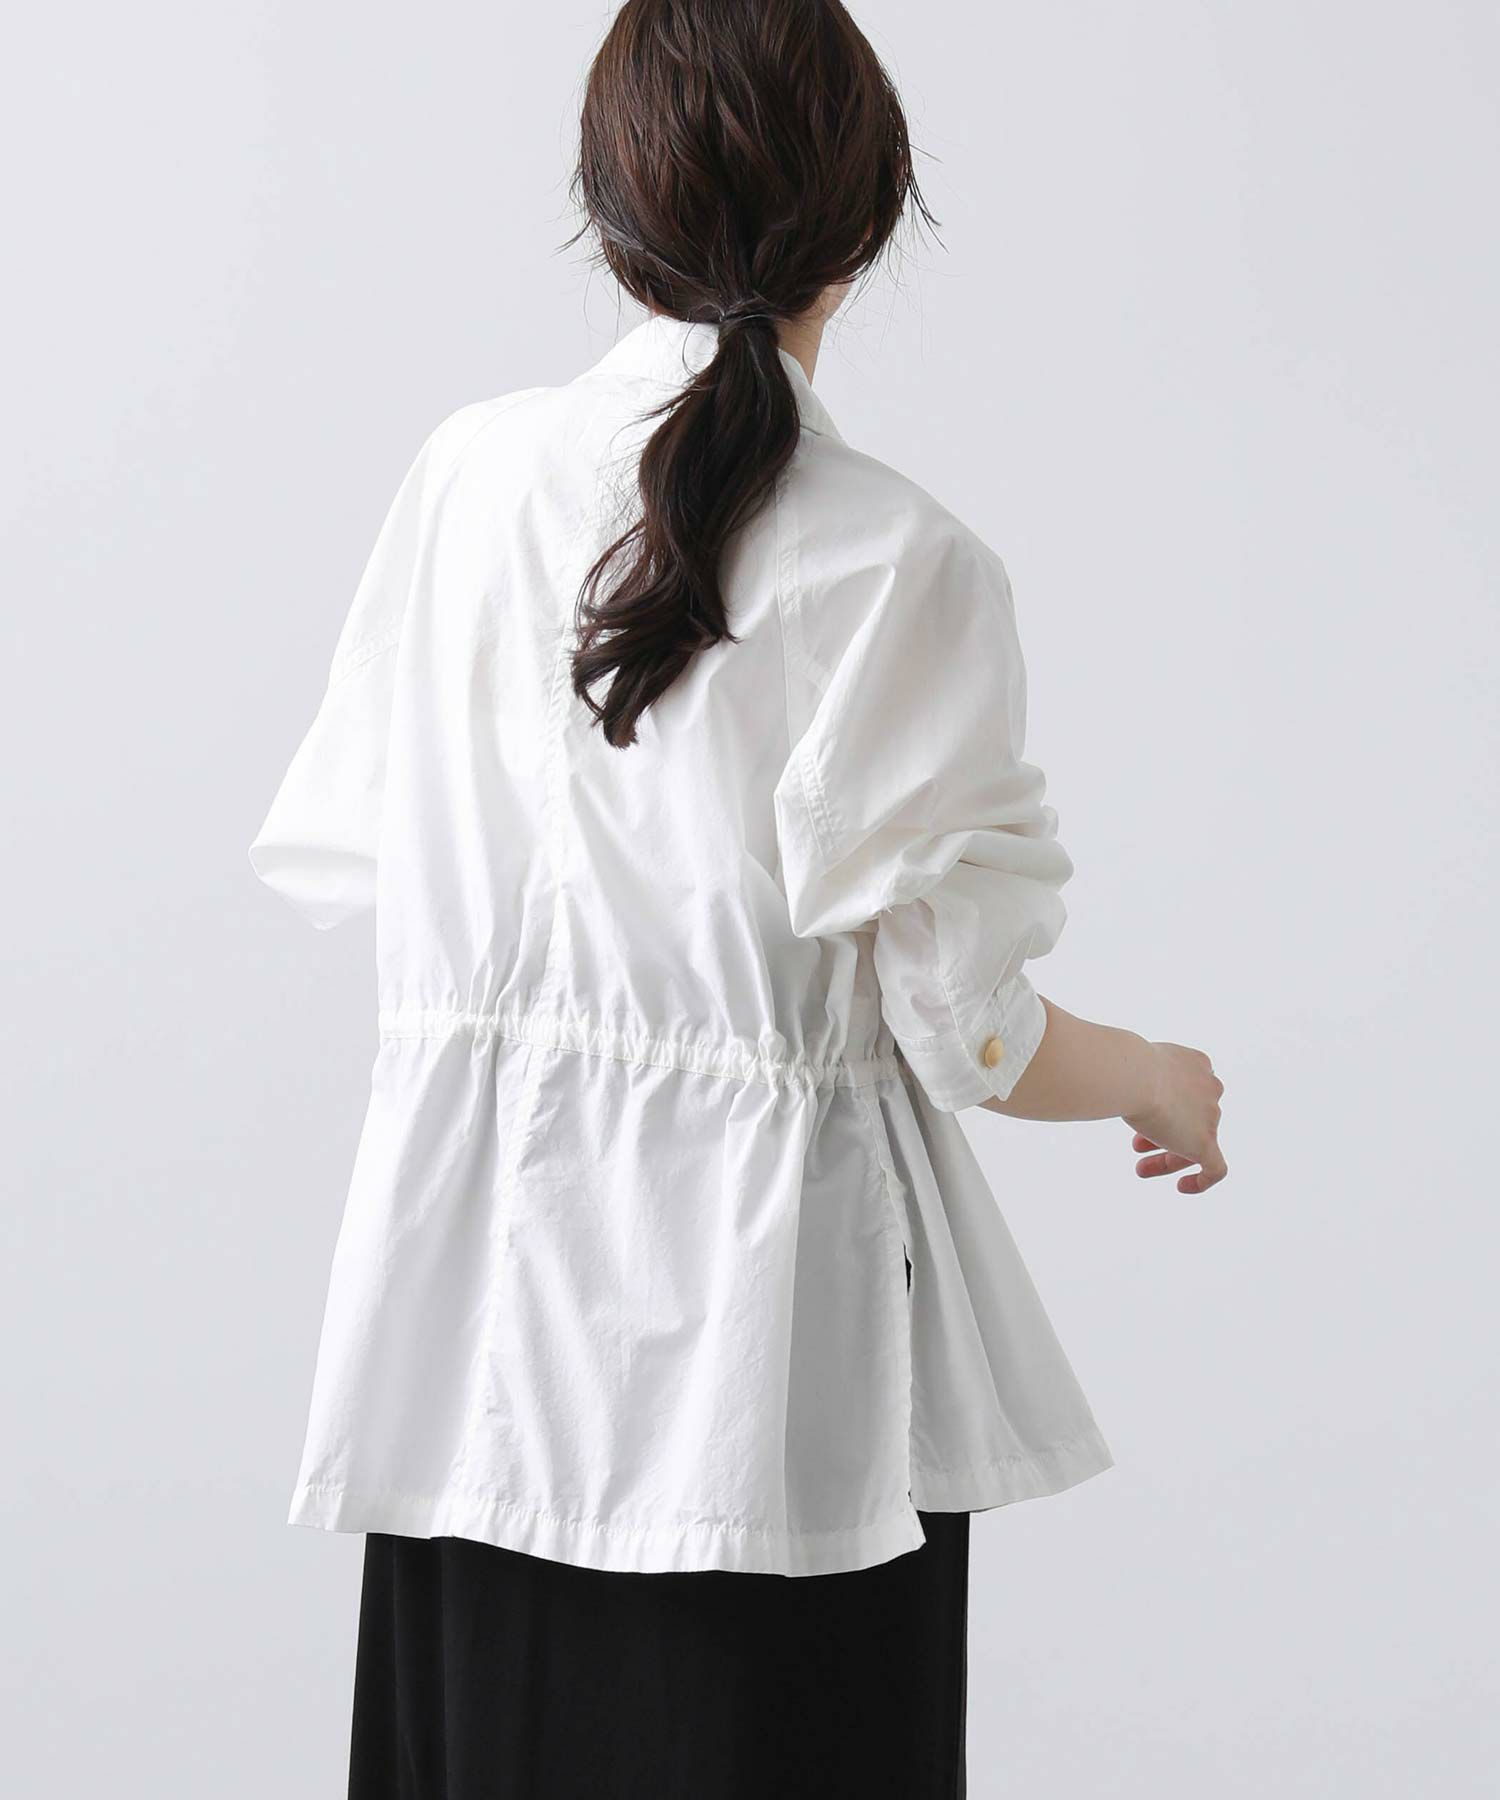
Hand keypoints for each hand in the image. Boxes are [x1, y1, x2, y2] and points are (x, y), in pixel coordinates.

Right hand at [1123, 1042, 1226, 1193]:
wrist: (1131, 1074)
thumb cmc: (1121, 1066)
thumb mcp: (1132, 1065)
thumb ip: (1133, 1075)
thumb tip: (1109, 1082)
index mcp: (1196, 1065)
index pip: (1187, 1093)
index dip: (1166, 1109)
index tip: (1142, 1119)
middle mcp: (1209, 1088)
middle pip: (1191, 1119)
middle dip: (1163, 1134)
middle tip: (1136, 1147)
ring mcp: (1210, 1116)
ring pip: (1195, 1143)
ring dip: (1168, 1157)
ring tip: (1140, 1169)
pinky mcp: (1206, 1142)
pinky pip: (1215, 1169)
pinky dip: (1201, 1181)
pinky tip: (1182, 1187)